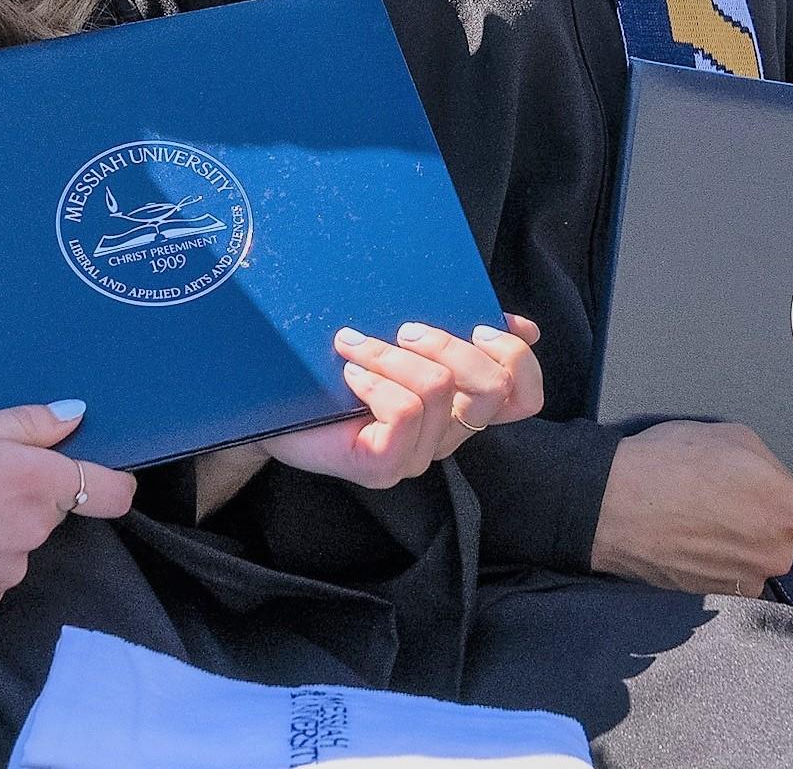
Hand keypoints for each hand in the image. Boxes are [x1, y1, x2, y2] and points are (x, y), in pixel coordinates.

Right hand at [0, 400, 134, 628]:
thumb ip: (24, 422)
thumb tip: (74, 418)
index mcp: (34, 485)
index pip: (113, 493)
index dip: (109, 477)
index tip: (90, 466)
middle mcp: (32, 536)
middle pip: (53, 507)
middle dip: (25, 488)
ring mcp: (8, 575)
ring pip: (20, 538)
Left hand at [251, 316, 544, 491]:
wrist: (268, 396)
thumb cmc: (334, 364)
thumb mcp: (403, 336)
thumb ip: (459, 329)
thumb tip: (525, 327)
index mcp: (459, 405)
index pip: (525, 398)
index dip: (517, 359)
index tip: (480, 326)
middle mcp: (445, 436)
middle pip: (492, 387)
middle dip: (449, 343)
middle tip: (404, 330)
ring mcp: (414, 456)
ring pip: (440, 389)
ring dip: (393, 354)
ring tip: (355, 345)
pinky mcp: (382, 467)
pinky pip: (403, 412)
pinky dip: (376, 379)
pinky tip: (349, 374)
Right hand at [590, 419, 792, 595]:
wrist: (615, 501)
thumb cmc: (677, 459)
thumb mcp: (736, 440)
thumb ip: (783, 475)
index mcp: (788, 513)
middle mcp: (772, 555)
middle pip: (785, 553)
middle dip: (767, 535)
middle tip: (731, 507)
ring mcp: (739, 579)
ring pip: (753, 569)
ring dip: (740, 553)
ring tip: (703, 523)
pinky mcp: (707, 593)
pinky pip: (724, 580)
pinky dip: (713, 565)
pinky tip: (688, 540)